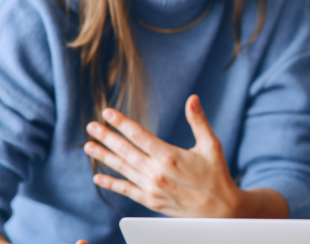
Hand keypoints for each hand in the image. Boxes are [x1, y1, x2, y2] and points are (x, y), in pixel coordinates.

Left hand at [84, 95, 242, 217]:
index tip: (107, 113)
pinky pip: (126, 190)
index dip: (122, 123)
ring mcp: (152, 188)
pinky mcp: (151, 201)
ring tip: (89, 146)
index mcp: (170, 156)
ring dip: (104, 156)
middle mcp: (157, 172)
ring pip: (122, 169)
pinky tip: (98, 177)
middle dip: (107, 137)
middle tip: (91, 126)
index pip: (139, 135)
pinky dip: (111, 183)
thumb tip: (193, 98)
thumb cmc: (217, 175)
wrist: (220, 211)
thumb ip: (198, 121)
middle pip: (125, 150)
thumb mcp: (211, 145)